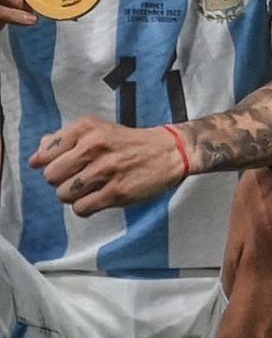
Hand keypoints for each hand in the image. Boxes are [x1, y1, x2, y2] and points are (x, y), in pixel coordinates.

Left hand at [29, 117, 186, 215]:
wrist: (167, 151)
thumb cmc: (129, 143)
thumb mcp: (97, 130)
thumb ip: (65, 139)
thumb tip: (37, 155)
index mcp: (87, 128)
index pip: (47, 152)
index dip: (47, 163)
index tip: (58, 167)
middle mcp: (94, 146)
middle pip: (51, 176)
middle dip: (59, 181)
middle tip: (75, 179)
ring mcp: (106, 170)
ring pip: (64, 194)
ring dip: (72, 196)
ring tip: (87, 190)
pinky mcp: (117, 192)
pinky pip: (82, 209)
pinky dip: (84, 208)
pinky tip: (95, 199)